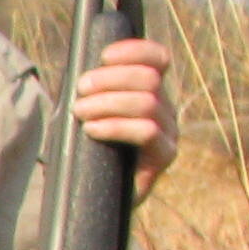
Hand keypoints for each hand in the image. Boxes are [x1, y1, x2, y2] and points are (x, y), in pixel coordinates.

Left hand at [71, 35, 177, 193]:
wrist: (93, 199)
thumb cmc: (85, 152)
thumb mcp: (86, 113)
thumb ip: (91, 91)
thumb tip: (80, 66)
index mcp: (150, 91)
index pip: (157, 58)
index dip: (134, 50)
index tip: (103, 56)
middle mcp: (165, 109)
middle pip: (149, 78)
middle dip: (111, 78)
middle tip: (80, 90)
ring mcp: (168, 132)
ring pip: (147, 102)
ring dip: (107, 102)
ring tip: (80, 112)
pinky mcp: (163, 156)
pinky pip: (147, 131)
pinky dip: (115, 125)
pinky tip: (92, 130)